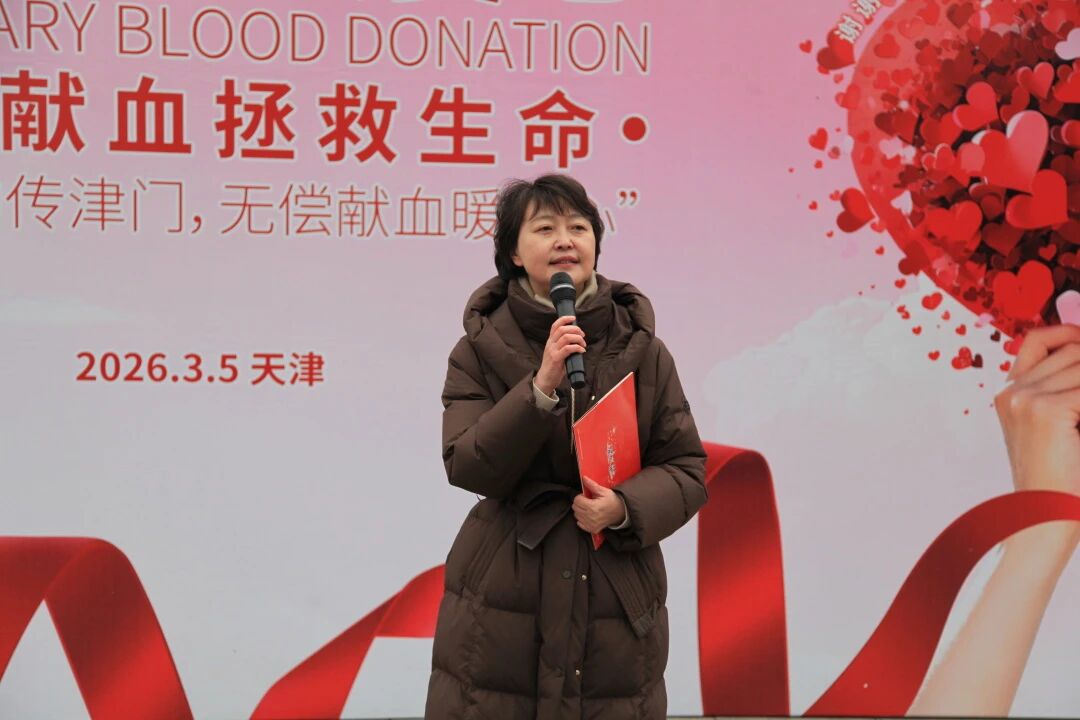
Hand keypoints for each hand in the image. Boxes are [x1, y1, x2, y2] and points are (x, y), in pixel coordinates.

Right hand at [535, 315, 585, 395]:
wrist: (545, 379)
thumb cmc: (553, 367)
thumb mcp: (557, 353)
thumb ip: (564, 346)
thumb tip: (578, 341)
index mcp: (550, 341)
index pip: (555, 325)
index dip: (564, 319)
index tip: (573, 318)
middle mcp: (550, 344)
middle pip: (562, 329)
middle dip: (575, 329)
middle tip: (582, 335)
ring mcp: (552, 351)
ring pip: (566, 337)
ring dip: (578, 339)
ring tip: (583, 344)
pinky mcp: (556, 359)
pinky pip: (568, 348)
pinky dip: (577, 347)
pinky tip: (581, 351)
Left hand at [573, 476, 625, 533]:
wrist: (621, 513)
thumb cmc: (612, 501)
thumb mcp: (604, 491)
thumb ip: (592, 485)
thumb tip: (584, 478)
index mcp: (593, 507)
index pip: (577, 500)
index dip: (581, 496)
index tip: (586, 496)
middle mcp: (590, 517)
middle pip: (575, 508)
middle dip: (580, 503)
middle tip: (588, 501)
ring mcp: (591, 524)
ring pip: (576, 515)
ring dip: (580, 510)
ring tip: (589, 508)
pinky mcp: (592, 529)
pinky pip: (579, 523)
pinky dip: (582, 519)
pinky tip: (589, 515)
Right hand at [994, 324, 1079, 554]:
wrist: (1045, 513)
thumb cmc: (1055, 476)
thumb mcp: (1051, 424)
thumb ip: (1061, 389)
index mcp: (1008, 392)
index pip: (1036, 339)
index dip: (1068, 333)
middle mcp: (1012, 391)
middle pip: (1069, 349)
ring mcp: (1026, 399)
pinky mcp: (1047, 411)